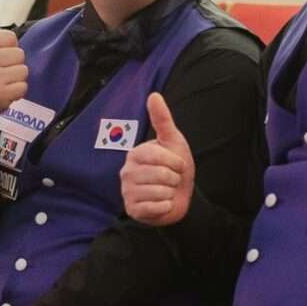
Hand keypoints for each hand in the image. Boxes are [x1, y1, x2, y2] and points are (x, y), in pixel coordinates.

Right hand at [120, 93, 194, 225]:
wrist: (180, 196)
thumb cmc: (175, 167)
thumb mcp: (172, 141)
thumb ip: (162, 119)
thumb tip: (154, 95)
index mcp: (134, 154)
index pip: (158, 157)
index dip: (175, 162)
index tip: (177, 164)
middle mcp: (126, 172)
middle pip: (160, 175)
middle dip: (174, 179)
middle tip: (171, 180)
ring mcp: (127, 192)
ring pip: (158, 192)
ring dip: (170, 193)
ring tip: (166, 191)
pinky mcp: (132, 210)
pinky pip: (155, 208)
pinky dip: (165, 207)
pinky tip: (162, 204)